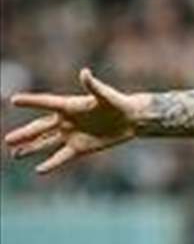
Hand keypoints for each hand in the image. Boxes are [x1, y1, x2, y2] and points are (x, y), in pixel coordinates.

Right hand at [4, 69, 143, 173]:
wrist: (131, 119)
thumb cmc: (118, 103)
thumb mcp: (106, 95)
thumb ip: (94, 86)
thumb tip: (85, 72)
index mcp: (70, 105)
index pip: (46, 103)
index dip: (31, 102)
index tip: (13, 100)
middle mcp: (66, 120)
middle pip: (40, 128)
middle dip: (24, 134)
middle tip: (7, 140)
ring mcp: (71, 135)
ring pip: (46, 143)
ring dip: (31, 148)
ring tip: (15, 153)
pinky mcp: (80, 148)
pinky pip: (62, 156)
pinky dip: (51, 163)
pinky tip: (39, 170)